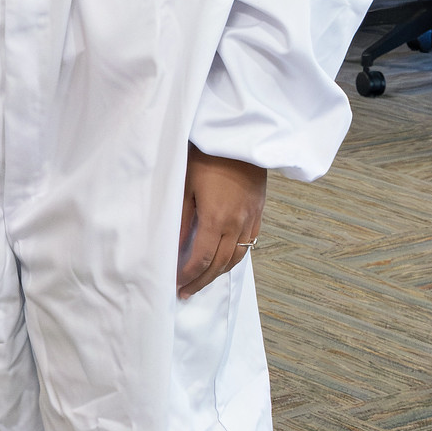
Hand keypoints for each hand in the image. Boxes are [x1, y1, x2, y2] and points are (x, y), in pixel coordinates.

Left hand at [177, 144, 265, 297]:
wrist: (241, 138)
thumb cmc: (208, 157)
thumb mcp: (185, 186)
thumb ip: (180, 219)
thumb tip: (172, 247)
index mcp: (216, 219)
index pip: (201, 259)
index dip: (188, 275)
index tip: (176, 284)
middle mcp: (236, 224)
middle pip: (220, 264)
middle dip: (202, 281)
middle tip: (186, 292)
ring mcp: (250, 219)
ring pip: (237, 257)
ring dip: (219, 273)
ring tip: (203, 281)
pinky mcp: (258, 212)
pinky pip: (249, 243)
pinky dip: (236, 257)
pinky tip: (225, 260)